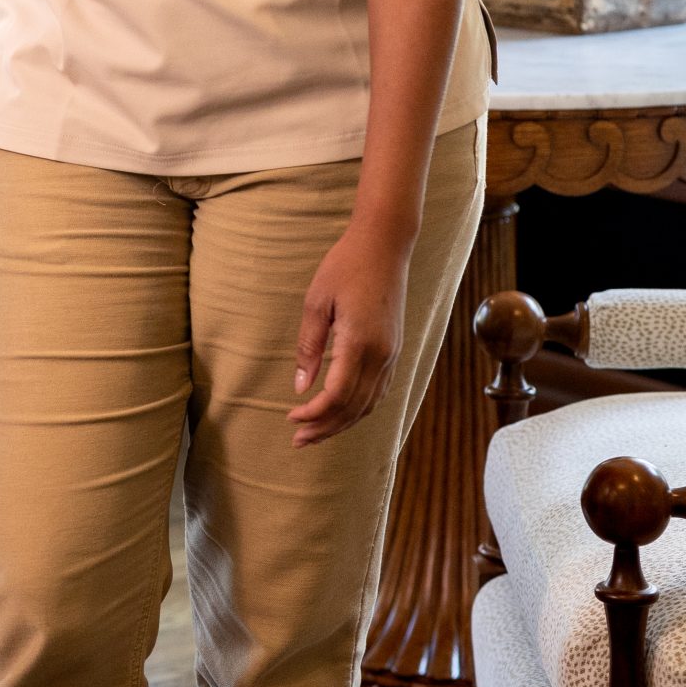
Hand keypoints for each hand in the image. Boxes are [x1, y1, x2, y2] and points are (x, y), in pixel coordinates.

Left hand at [287, 222, 413, 447]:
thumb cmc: (345, 267)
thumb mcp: (316, 302)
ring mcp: (392, 354)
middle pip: (353, 408)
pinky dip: (359, 408)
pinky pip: (379, 391)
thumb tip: (300, 387)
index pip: (336, 396)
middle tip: (298, 441)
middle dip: (325, 428)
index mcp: (359, 343)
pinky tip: (342, 412)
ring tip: (316, 433)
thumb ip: (308, 347)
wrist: (385, 245)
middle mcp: (381, 355)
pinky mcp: (395, 350)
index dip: (313, 414)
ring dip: (342, 423)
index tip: (291, 419)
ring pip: (369, 404)